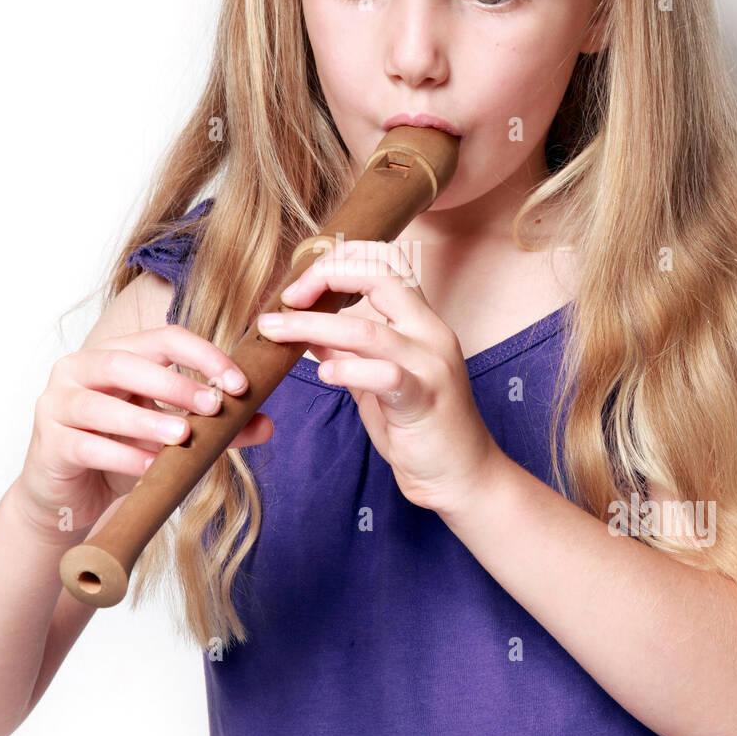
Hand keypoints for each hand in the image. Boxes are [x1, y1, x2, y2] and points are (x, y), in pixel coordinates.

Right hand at [17, 325, 272, 542]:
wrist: (68, 499)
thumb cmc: (119, 454)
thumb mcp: (170, 438)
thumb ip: (213, 430)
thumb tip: (265, 424)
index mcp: (115, 354)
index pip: (163, 339)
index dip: (203, 356)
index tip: (238, 383)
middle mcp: (80, 369)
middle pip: (126, 362)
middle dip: (174, 385)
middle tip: (214, 406)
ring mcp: (58, 404)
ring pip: (102, 404)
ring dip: (146, 421)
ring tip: (182, 437)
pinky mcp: (50, 444)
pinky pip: (87, 445)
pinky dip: (121, 456)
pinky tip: (148, 467)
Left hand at [256, 239, 497, 512]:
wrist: (461, 476)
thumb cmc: (419, 427)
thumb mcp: (376, 382)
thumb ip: (348, 352)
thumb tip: (306, 329)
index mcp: (421, 321)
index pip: (386, 261)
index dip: (341, 259)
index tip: (302, 283)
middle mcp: (431, 333)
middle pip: (380, 276)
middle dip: (326, 276)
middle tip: (287, 298)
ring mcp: (431, 365)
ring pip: (368, 330)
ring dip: (313, 326)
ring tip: (275, 330)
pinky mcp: (425, 401)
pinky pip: (385, 375)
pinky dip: (349, 370)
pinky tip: (324, 375)